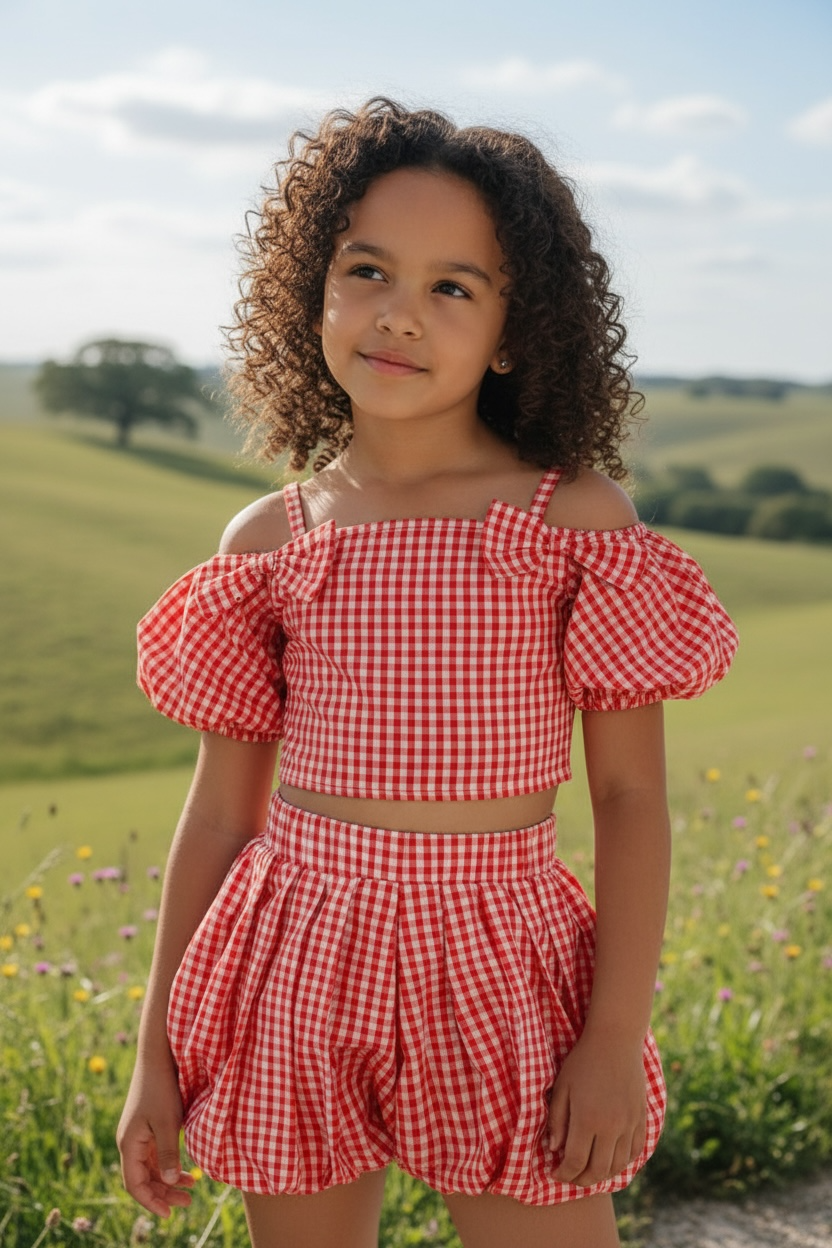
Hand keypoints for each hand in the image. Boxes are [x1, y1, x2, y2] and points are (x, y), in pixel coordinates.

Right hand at [117, 1054, 195, 1216]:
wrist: (157, 1056)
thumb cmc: (162, 1087)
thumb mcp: (168, 1121)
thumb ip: (168, 1153)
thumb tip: (169, 1182)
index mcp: (129, 1144)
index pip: (134, 1185)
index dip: (151, 1201)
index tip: (169, 1214)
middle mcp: (130, 1142)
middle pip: (143, 1179)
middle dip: (163, 1194)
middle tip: (187, 1202)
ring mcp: (138, 1134)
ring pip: (150, 1168)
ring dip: (167, 1181)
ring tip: (191, 1189)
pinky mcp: (148, 1126)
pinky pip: (155, 1155)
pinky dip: (169, 1165)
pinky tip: (186, 1170)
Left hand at [546, 1029, 646, 1186]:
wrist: (616, 1040)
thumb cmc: (583, 1061)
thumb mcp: (561, 1087)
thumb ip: (556, 1120)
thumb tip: (554, 1149)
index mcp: (587, 1119)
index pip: (574, 1162)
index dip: (563, 1174)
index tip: (554, 1173)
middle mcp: (611, 1127)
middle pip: (597, 1170)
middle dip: (581, 1180)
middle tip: (570, 1177)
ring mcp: (629, 1124)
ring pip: (618, 1165)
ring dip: (602, 1174)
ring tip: (588, 1170)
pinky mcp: (641, 1118)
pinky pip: (635, 1151)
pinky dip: (623, 1162)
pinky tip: (611, 1158)